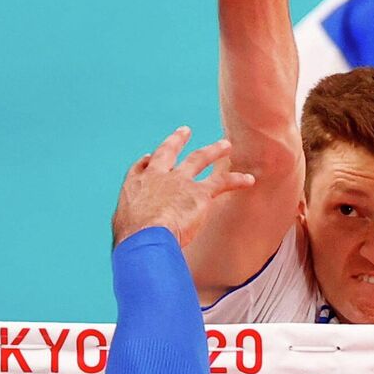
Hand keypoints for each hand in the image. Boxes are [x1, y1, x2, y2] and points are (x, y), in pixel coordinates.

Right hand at [112, 127, 255, 246]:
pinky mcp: (199, 192)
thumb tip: (135, 243)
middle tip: (185, 131)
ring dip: (214, 150)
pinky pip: (222, 182)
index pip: (140, 169)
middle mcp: (157, 178)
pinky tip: (249, 179)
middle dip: (177, 140)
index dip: (146, 162)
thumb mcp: (124, 231)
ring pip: (199, 159)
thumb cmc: (131, 240)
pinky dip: (237, 179)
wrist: (146, 236)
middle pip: (168, 152)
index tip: (149, 156)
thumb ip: (132, 229)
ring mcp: (179, 181)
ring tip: (225, 144)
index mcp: (134, 187)